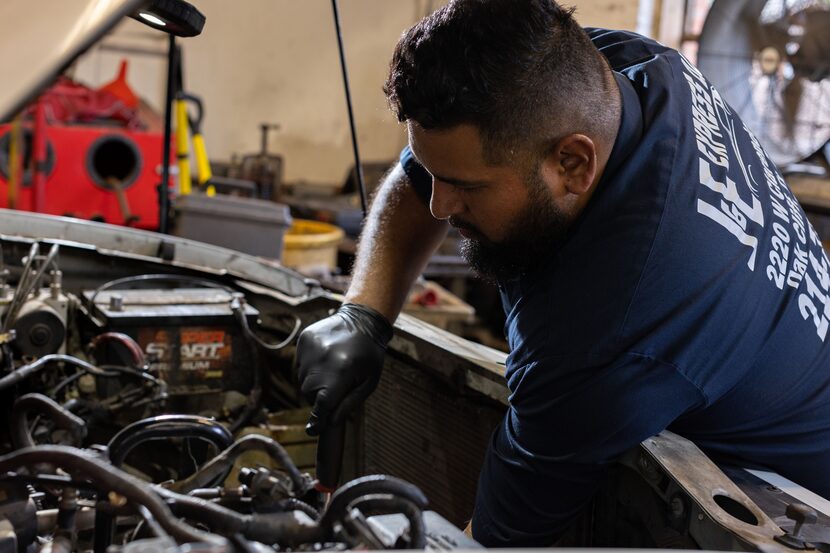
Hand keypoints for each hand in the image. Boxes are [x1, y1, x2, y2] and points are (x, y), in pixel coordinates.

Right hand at [295, 303, 392, 435]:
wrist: (362, 320)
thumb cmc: (369, 355)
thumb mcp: (369, 382)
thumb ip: (349, 403)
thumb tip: (330, 422)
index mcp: (341, 371)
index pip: (323, 403)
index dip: (319, 419)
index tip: (313, 430)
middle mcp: (321, 359)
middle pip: (310, 393)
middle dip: (320, 397)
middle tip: (336, 386)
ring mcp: (310, 348)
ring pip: (303, 380)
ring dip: (314, 381)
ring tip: (332, 369)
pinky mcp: (303, 340)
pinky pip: (300, 365)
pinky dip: (310, 367)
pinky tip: (325, 358)